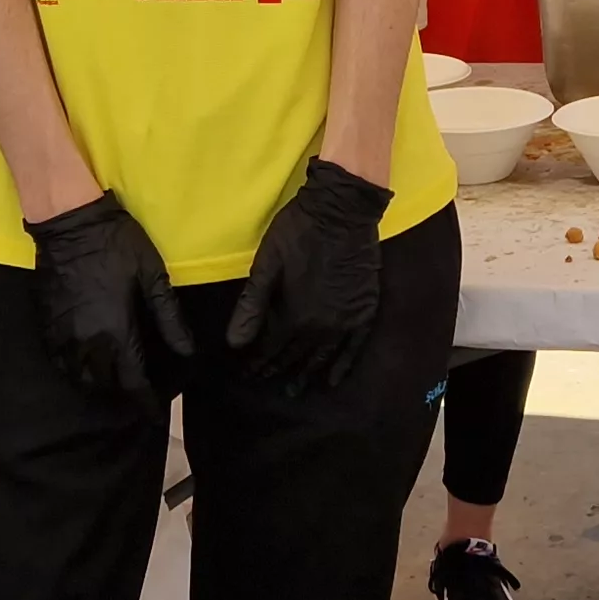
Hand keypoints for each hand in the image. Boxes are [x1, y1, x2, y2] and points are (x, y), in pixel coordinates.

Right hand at [25, 192, 193, 397]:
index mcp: (116, 331)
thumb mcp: (152, 276)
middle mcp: (86, 341)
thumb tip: (186, 350)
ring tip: (113, 380)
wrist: (69, 222)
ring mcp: (62, 335)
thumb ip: (168, 317)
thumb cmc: (116, 245)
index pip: (132, 380)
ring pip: (78, 377)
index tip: (155, 414)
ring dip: (97, 384)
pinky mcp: (46, 324)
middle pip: (104, 384)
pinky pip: (58, 361)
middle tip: (137, 389)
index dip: (145, 401)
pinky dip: (72, 369)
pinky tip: (84, 363)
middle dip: (122, 392)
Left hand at [222, 158, 392, 393]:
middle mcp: (321, 326)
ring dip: (307, 373)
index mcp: (294, 316)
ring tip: (295, 390)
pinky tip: (335, 379)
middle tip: (264, 380)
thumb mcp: (266, 266)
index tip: (246, 373)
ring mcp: (346, 321)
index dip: (257, 362)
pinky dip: (344, 365)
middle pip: (295, 355)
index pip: (271, 349)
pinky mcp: (365, 311)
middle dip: (277, 368)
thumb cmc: (298, 232)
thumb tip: (234, 344)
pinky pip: (355, 347)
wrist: (342, 210)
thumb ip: (251, 306)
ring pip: (323, 356)